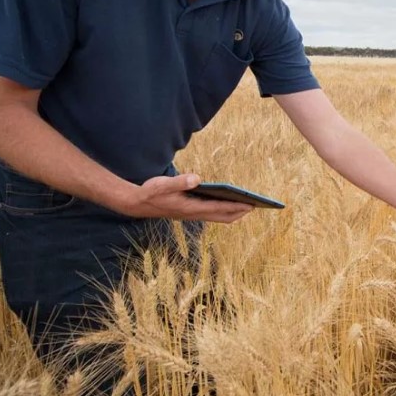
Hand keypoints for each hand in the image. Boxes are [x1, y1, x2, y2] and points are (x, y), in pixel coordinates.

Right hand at [118, 173, 254, 222]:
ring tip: (247, 205)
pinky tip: (228, 203)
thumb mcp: (163, 184)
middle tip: (257, 206)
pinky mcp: (190, 212)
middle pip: (222, 216)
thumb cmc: (151, 192)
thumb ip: (180, 181)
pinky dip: (222, 210)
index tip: (251, 204)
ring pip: (217, 217)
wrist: (137, 203)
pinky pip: (211, 213)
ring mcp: (192, 214)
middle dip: (240, 212)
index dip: (235, 207)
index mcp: (190, 208)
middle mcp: (193, 214)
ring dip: (233, 212)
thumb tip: (197, 178)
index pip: (218, 208)